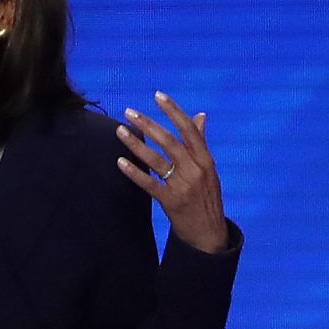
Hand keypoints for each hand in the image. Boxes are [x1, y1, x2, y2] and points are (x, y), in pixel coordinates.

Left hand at [114, 91, 227, 253]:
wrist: (209, 233)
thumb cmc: (207, 197)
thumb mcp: (209, 169)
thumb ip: (201, 142)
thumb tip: (201, 115)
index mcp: (206, 159)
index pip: (189, 129)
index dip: (173, 110)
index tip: (158, 95)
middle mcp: (195, 170)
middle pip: (169, 141)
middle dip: (148, 124)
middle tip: (129, 112)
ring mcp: (183, 186)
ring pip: (156, 160)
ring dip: (136, 144)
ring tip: (119, 131)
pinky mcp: (170, 201)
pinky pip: (149, 184)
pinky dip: (134, 172)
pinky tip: (121, 161)